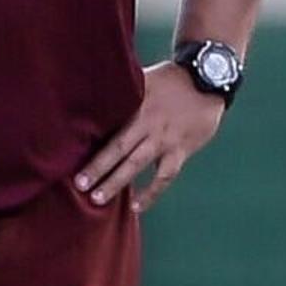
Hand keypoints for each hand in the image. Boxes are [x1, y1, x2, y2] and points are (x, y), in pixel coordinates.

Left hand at [77, 63, 228, 212]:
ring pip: (138, 164)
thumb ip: (124, 90)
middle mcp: (149, 124)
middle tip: (79, 186)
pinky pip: (165, 176)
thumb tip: (93, 93)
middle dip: (98, 169)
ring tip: (98, 199)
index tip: (76, 159)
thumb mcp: (144, 78)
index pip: (110, 129)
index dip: (93, 146)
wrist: (208, 80)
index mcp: (137, 106)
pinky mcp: (181, 150)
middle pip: (119, 149)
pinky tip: (136, 206)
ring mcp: (166, 139)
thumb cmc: (172, 79)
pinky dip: (151, 192)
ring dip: (118, 182)